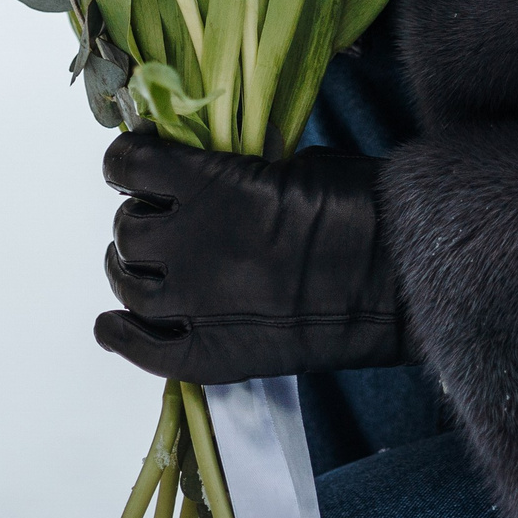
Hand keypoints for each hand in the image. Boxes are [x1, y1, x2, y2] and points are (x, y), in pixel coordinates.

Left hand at [95, 130, 412, 383]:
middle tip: (164, 220)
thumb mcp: (293, 163)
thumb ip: (237, 173)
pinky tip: (115, 326)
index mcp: (211, 186)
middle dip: (142, 219)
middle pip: (127, 229)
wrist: (403, 279)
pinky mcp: (214, 355)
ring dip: (133, 270)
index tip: (140, 163)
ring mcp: (198, 305)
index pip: (128, 164)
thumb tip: (210, 179)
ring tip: (149, 268)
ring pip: (128, 284)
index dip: (130, 162)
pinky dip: (121, 335)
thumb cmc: (363, 208)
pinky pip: (143, 350)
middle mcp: (191, 245)